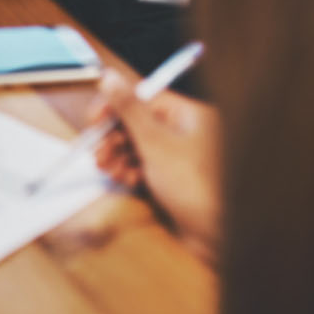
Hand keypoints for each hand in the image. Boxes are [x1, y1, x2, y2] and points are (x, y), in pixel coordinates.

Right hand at [89, 69, 220, 262]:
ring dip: (119, 156)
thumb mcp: (155, 143)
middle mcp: (185, 133)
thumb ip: (129, 109)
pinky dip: (131, 171)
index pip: (144, 99)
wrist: (218, 237)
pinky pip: (145, 166)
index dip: (116, 108)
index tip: (95, 119)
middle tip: (98, 151)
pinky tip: (126, 180)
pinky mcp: (174, 179)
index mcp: (188, 116)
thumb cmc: (196, 186)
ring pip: (138, 147)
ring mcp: (180, 157)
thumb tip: (110, 77)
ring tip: (109, 168)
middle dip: (114, 138)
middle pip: (138, 124)